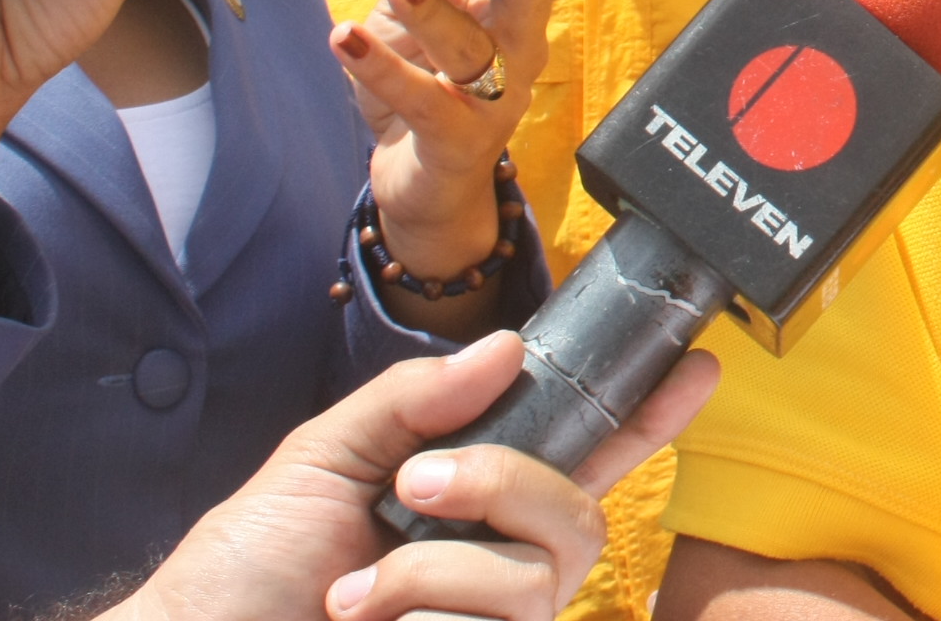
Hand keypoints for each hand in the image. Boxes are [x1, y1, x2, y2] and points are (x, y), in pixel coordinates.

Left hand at [103, 329, 716, 620]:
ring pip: (543, 572)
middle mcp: (497, 565)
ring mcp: (490, 619)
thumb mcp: (321, 458)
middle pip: (579, 512)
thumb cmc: (244, 571)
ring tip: (357, 588)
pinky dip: (420, 609)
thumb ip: (414, 401)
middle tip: (413, 487)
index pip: (584, 453)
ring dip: (440, 564)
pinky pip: (500, 618)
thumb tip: (509, 347)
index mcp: (472, 501)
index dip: (648, 414)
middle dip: (503, 482)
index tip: (697, 365)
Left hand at [337, 0, 624, 306]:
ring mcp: (491, 100)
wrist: (420, 178)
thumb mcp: (421, 15)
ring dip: (434, 13)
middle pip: (532, 5)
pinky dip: (380, 68)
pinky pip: (418, 98)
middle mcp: (517, 55)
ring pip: (469, 49)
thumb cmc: (425, 82)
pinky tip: (346, 38)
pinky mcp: (454, 137)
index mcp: (517, 16)